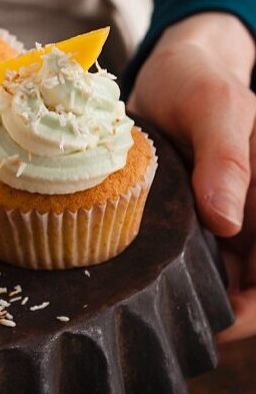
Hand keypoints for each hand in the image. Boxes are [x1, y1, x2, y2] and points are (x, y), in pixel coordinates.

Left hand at [128, 12, 255, 340]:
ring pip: (227, 279)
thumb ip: (226, 160)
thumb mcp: (213, 107)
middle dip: (226, 311)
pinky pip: (199, 263)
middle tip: (172, 322)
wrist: (172, 69)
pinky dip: (179, 278)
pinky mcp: (204, 221)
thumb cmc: (197, 80)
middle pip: (254, 284)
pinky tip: (149, 286)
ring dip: (200, 298)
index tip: (221, 324)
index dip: (254, 306)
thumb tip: (228, 224)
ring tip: (154, 309)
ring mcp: (234, 220)